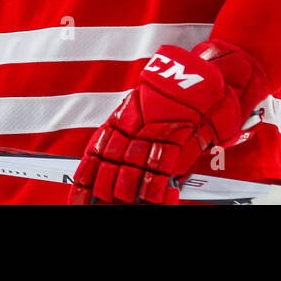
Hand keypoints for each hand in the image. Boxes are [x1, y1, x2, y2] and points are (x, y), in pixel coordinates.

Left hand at [69, 39, 268, 203]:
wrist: (202, 82)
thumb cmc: (174, 96)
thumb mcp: (141, 107)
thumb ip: (130, 131)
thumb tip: (123, 159)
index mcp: (120, 120)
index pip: (95, 154)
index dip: (86, 178)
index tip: (78, 196)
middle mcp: (133, 126)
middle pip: (109, 165)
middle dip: (106, 187)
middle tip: (105, 198)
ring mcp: (153, 133)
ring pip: (131, 169)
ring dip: (128, 189)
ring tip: (127, 199)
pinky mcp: (176, 139)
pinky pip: (160, 169)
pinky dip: (156, 187)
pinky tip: (154, 196)